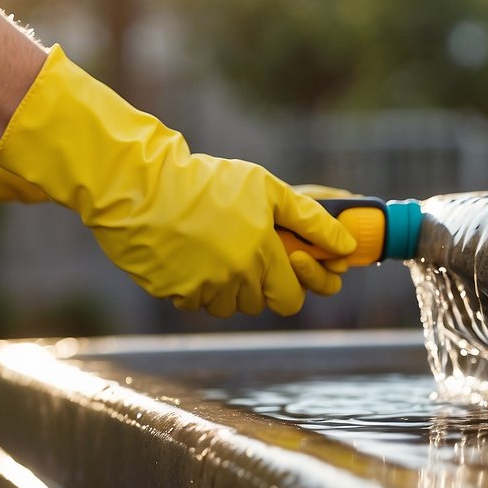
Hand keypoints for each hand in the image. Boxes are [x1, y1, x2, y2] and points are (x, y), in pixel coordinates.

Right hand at [0, 46, 355, 316]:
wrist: (141, 187)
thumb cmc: (206, 182)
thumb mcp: (266, 189)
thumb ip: (310, 220)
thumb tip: (346, 247)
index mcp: (262, 254)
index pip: (290, 298)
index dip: (288, 285)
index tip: (279, 267)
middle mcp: (234, 278)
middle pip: (257, 303)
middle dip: (256, 283)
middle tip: (241, 248)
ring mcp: (202, 289)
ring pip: (225, 305)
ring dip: (224, 285)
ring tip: (211, 246)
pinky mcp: (172, 293)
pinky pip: (194, 301)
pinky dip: (194, 284)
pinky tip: (186, 252)